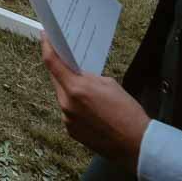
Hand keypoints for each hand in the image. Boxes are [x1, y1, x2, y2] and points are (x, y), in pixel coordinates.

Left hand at [41, 35, 147, 171]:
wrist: (137, 144)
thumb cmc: (127, 113)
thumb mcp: (109, 84)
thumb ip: (89, 77)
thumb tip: (79, 75)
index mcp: (76, 88)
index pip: (52, 62)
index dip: (47, 47)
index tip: (45, 37)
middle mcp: (67, 104)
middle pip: (56, 80)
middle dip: (61, 70)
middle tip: (66, 61)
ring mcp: (67, 119)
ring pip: (62, 96)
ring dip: (69, 90)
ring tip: (85, 89)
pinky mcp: (71, 131)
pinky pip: (68, 112)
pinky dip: (75, 106)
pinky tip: (89, 108)